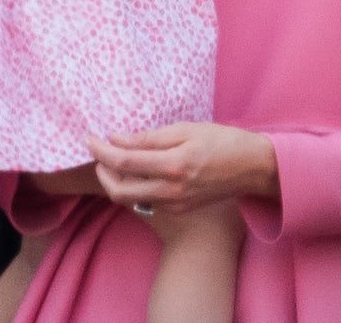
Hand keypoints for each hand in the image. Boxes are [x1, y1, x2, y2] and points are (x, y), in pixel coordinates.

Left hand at [87, 121, 278, 214]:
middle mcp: (171, 191)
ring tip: (114, 158)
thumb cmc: (221, 141)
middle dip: (101, 171)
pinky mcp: (178, 210)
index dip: (101, 150)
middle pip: (118, 190)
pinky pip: (145, 201)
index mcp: (174, 165)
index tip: (89, 138)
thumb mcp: (187, 129)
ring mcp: (174, 204)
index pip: (124, 162)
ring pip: (129, 199)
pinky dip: (133, 186)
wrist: (251, 168)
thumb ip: (150, 137)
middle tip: (98, 151)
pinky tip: (137, 170)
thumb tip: (117, 139)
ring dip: (114, 180)